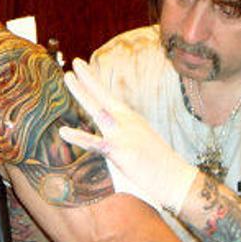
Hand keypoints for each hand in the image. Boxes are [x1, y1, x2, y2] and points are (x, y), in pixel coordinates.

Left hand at [59, 58, 198, 216]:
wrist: (177, 179)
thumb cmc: (159, 164)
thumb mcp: (141, 139)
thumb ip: (125, 131)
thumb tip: (112, 128)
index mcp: (131, 119)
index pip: (109, 96)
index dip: (94, 82)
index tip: (82, 67)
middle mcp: (127, 121)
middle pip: (103, 95)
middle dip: (87, 78)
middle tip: (74, 62)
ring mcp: (123, 134)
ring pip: (98, 109)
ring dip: (81, 92)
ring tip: (67, 77)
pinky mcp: (120, 151)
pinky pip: (95, 143)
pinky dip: (79, 137)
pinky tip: (63, 132)